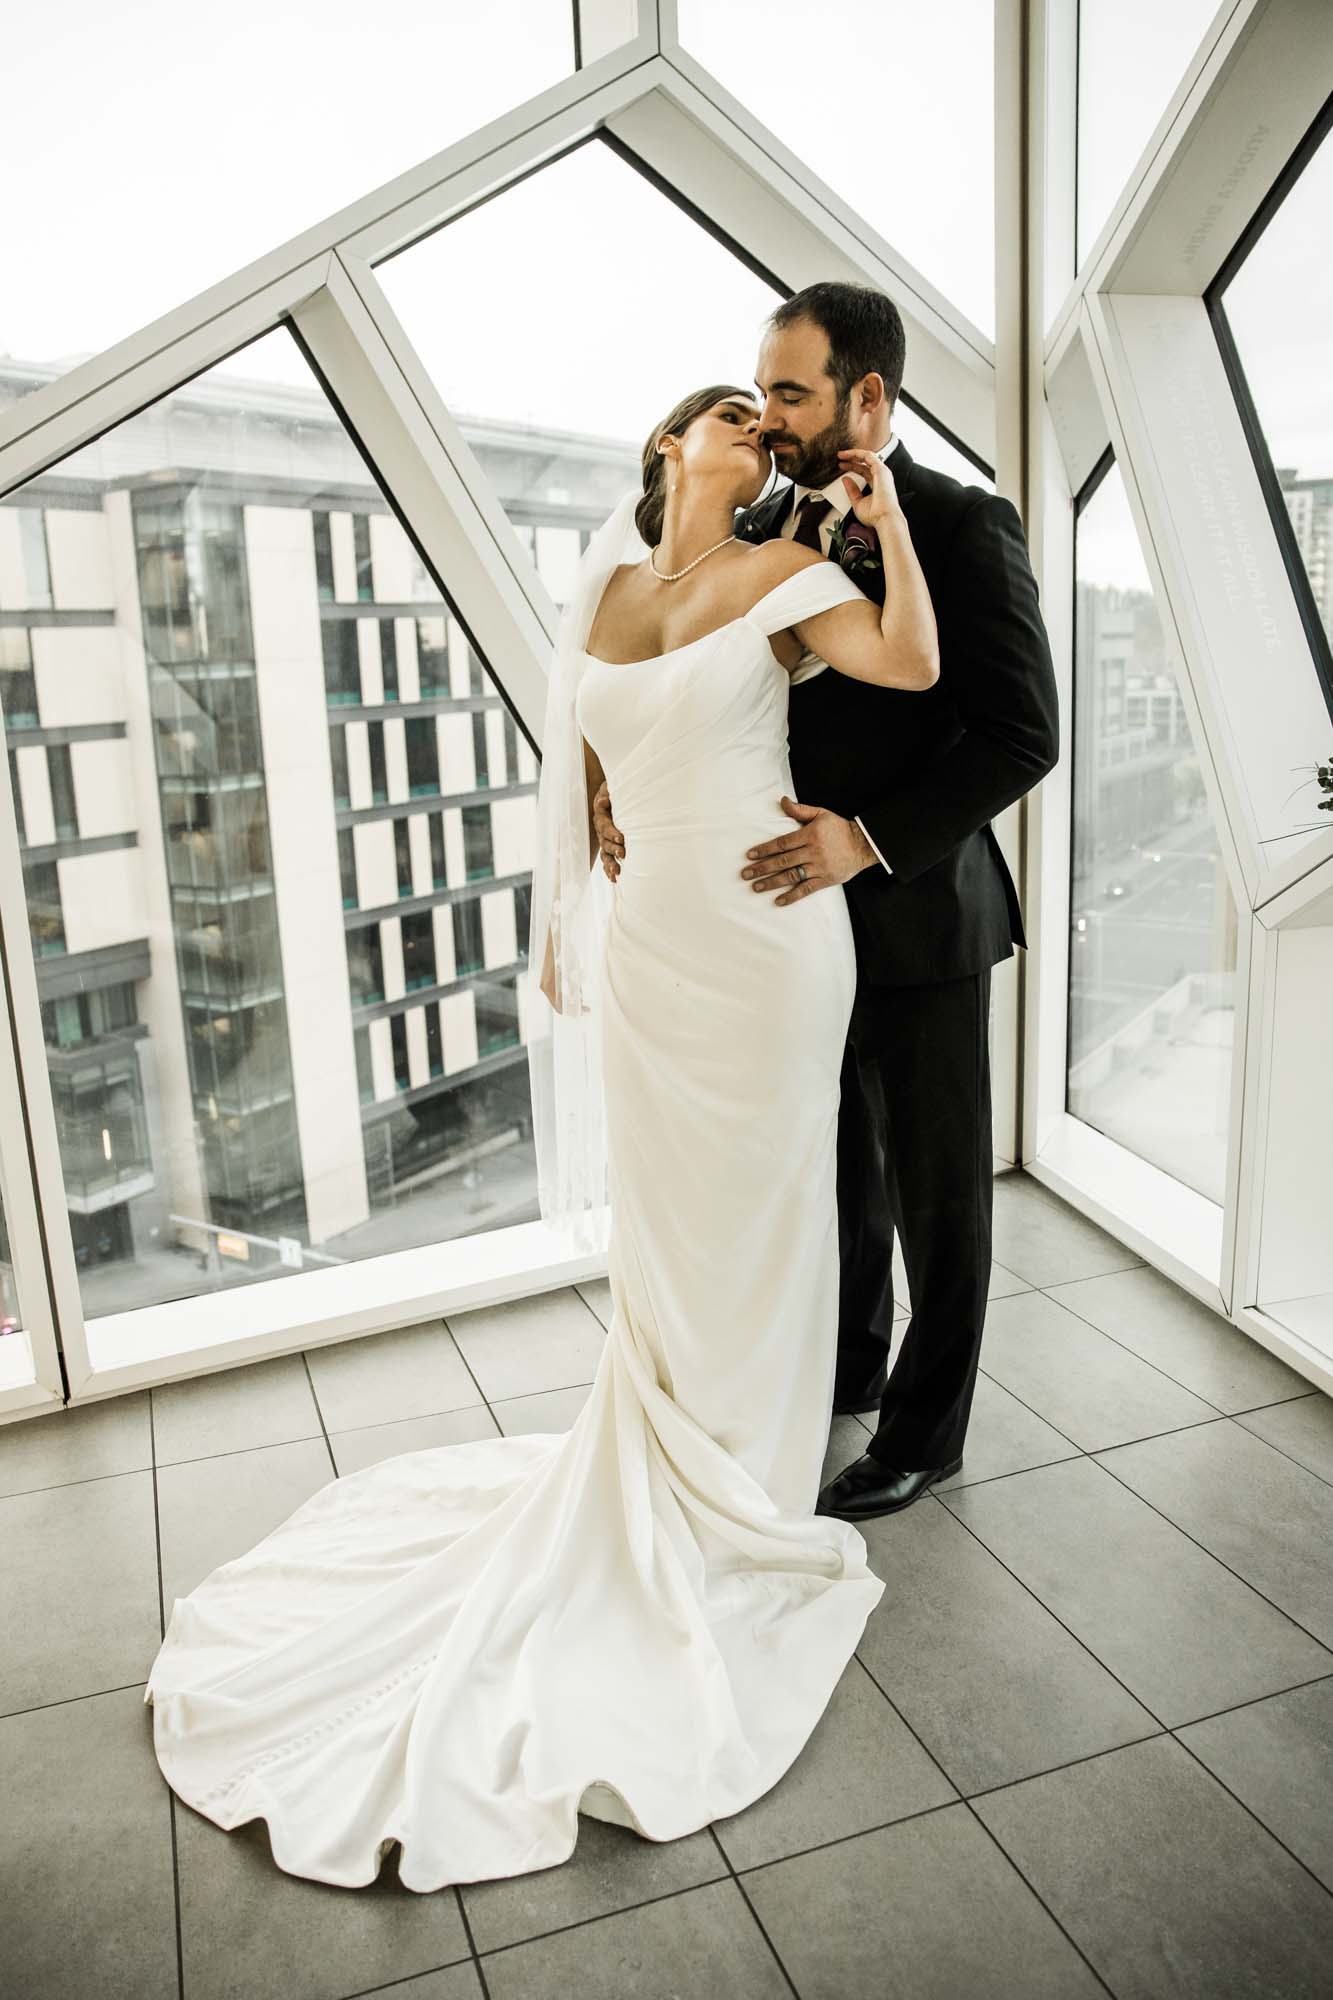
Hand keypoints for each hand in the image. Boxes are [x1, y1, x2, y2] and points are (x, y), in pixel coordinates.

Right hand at [593, 780, 623, 882]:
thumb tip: (602, 801)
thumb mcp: (611, 789)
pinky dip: (609, 870)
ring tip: (617, 873)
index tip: (621, 838)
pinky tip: (615, 880)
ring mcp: (604, 841)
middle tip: (623, 854)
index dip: (611, 832)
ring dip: (610, 864)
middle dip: (613, 849)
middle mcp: (600, 831)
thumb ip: (608, 794)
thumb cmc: (616, 792)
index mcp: (601, 816)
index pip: (604, 826)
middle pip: (604, 842)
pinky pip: (607, 860)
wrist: (614, 798)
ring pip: (605, 854)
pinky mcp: (609, 848)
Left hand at [741, 797, 876, 904]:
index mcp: (810, 835)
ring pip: (791, 876)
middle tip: (745, 874)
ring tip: (755, 887)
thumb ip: (800, 810)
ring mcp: (819, 867)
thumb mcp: (821, 814)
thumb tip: (782, 801)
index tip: (749, 856)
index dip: (764, 849)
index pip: (782, 843)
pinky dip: (792, 896)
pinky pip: (806, 890)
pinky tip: (778, 901)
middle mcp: (813, 852)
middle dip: (762, 868)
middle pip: (782, 861)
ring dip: (771, 883)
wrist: (863, 845)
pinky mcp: (826, 880)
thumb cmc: (839, 828)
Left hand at [837, 447, 900, 528]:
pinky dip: (857, 453)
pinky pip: (868, 456)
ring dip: (853, 453)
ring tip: (841, 454)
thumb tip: (845, 479)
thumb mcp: (858, 503)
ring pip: (867, 456)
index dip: (852, 467)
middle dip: (852, 459)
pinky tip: (847, 454)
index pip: (864, 471)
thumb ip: (851, 491)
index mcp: (877, 484)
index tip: (841, 466)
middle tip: (839, 457)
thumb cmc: (875, 516)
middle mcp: (881, 477)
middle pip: (865, 463)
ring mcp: (882, 472)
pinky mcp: (880, 470)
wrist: (885, 519)